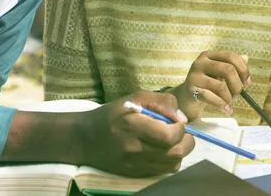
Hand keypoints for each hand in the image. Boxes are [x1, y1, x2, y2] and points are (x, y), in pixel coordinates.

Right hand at [78, 91, 195, 176]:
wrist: (84, 138)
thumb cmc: (112, 114)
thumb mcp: (135, 97)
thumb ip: (161, 102)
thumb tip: (182, 118)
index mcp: (133, 126)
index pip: (169, 136)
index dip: (181, 128)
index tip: (177, 121)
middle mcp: (134, 149)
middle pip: (175, 153)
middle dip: (186, 141)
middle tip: (180, 132)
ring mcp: (135, 164)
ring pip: (172, 165)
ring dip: (179, 152)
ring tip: (172, 140)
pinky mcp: (135, 173)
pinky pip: (162, 171)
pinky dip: (169, 161)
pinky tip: (162, 150)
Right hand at [172, 50, 250, 120]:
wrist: (186, 97)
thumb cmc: (207, 84)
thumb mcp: (218, 73)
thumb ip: (232, 65)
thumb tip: (246, 58)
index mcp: (208, 55)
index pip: (230, 56)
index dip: (243, 69)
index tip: (247, 83)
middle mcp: (200, 63)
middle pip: (228, 69)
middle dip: (237, 85)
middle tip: (238, 95)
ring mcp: (194, 76)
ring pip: (220, 86)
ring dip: (230, 98)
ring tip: (230, 104)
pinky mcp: (191, 90)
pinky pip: (210, 97)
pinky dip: (221, 105)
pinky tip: (226, 110)